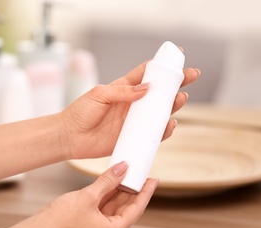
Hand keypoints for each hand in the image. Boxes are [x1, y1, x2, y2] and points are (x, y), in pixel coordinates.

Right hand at [40, 161, 157, 227]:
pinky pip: (104, 207)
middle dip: (133, 190)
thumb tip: (122, 169)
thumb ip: (108, 181)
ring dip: (120, 191)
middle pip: (126, 208)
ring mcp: (99, 227)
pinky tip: (111, 182)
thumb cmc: (61, 220)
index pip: (136, 209)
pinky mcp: (90, 222)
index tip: (153, 180)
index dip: (145, 192)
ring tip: (126, 175)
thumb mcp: (88, 196)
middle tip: (140, 173)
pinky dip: (109, 195)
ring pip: (115, 207)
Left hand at [61, 62, 199, 158]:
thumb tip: (148, 88)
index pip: (146, 74)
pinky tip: (170, 123)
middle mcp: (131, 104)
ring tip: (181, 99)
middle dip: (176, 84)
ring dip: (172, 106)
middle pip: (158, 93)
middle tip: (191, 76)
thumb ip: (122, 92)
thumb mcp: (99, 95)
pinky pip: (152, 134)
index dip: (162, 66)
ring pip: (158, 112)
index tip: (178, 57)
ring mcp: (133, 121)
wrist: (69, 136)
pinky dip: (163, 130)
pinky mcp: (131, 137)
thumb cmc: (80, 112)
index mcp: (123, 89)